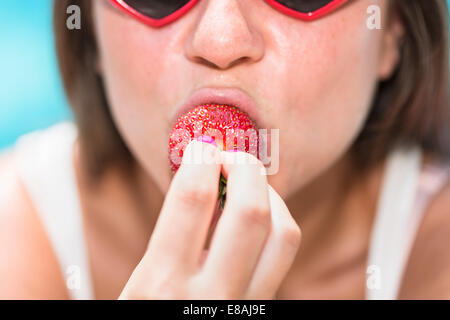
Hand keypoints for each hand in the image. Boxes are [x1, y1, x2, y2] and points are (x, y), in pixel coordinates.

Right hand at [119, 141, 300, 298]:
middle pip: (250, 211)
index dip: (199, 160)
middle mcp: (209, 299)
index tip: (200, 148)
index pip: (191, 200)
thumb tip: (206, 177)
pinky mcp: (265, 312)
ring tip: (248, 185)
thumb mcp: (142, 283)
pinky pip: (284, 255)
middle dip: (244, 167)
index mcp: (160, 286)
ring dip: (270, 195)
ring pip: (284, 233)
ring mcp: (246, 309)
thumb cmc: (149, 312)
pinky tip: (258, 216)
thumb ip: (173, 236)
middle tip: (231, 157)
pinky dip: (277, 222)